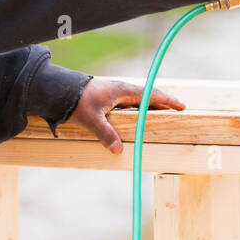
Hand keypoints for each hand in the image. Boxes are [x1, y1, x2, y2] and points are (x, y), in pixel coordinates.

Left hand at [68, 78, 185, 153]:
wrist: (57, 90)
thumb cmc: (75, 101)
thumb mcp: (91, 120)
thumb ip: (106, 134)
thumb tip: (118, 150)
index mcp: (122, 91)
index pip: (151, 95)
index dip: (167, 101)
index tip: (182, 106)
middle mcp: (120, 89)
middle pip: (148, 96)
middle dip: (163, 103)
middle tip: (176, 112)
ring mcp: (114, 92)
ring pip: (138, 100)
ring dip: (150, 106)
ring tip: (160, 116)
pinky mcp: (106, 97)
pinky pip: (129, 103)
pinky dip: (138, 109)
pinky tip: (137, 118)